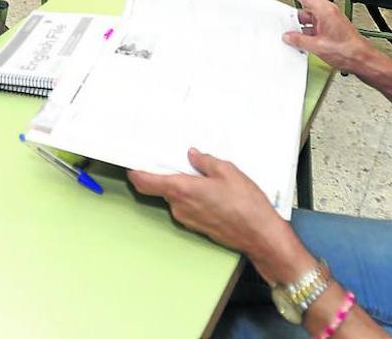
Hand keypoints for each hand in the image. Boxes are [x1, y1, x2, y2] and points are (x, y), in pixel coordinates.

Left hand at [129, 148, 285, 254]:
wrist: (259, 235)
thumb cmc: (246, 205)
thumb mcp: (227, 171)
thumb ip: (205, 162)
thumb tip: (193, 156)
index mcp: (182, 190)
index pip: (145, 182)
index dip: (136, 172)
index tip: (132, 163)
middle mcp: (179, 206)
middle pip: (161, 188)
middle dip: (168, 174)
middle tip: (179, 161)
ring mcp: (187, 218)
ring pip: (175, 197)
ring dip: (183, 186)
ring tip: (204, 176)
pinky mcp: (196, 226)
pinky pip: (186, 207)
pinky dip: (192, 197)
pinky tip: (210, 191)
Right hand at [266, 0, 376, 73]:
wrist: (362, 58)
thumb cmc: (348, 50)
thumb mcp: (318, 47)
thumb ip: (300, 40)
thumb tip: (288, 36)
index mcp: (324, 10)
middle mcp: (326, 10)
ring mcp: (326, 17)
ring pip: (304, 11)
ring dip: (294, 14)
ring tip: (283, 17)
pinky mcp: (327, 25)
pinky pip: (310, 22)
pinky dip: (301, 25)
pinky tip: (296, 34)